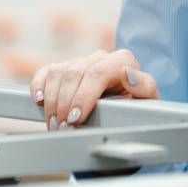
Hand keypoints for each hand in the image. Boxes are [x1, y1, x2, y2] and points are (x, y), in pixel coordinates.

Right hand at [29, 48, 157, 128]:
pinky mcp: (64, 68)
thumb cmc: (138, 108)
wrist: (126, 112)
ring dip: (52, 102)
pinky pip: (46, 72)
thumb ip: (144, 86)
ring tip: (55, 125)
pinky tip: (38, 101)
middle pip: (74, 75)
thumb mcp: (148, 101)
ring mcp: (80, 61)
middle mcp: (100, 57)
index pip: (97, 73)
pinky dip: (39, 86)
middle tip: (63, 129)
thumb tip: (128, 74)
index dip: (83, 96)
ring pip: (58, 74)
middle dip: (65, 105)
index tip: (76, 119)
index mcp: (122, 60)